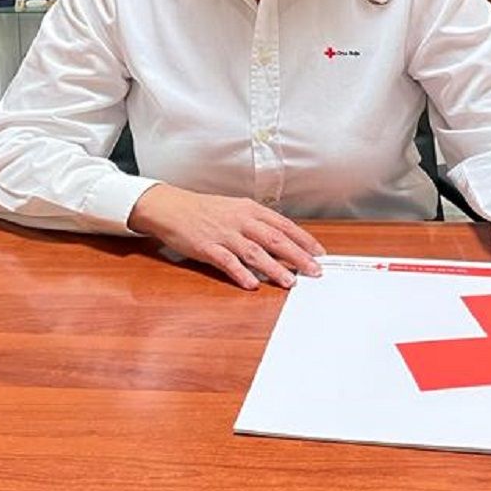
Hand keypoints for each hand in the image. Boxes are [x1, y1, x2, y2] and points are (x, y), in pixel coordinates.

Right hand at [128, 185, 325, 289]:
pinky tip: (252, 284)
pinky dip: (241, 273)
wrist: (171, 207)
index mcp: (250, 209)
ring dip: (274, 268)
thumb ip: (258, 223)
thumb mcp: (236, 209)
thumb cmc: (206, 210)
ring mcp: (223, 233)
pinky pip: (227, 261)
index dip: (303, 239)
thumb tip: (284, 241)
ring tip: (289, 281)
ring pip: (254, 251)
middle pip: (275, 238)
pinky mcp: (207, 246)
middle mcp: (240, 220)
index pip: (283, 225)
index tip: (319, 253)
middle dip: (297, 256)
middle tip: (314, 271)